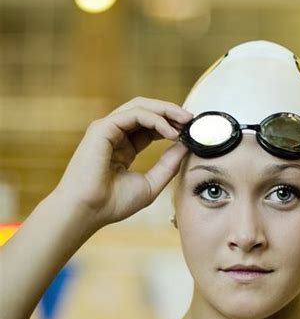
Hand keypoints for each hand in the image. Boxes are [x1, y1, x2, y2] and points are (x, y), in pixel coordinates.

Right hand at [54, 96, 192, 229]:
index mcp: (123, 147)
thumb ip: (168, 165)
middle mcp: (114, 134)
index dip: (171, 124)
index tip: (192, 131)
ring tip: (185, 121)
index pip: (150, 126)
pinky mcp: (102, 128)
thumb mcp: (152, 183)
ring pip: (140, 107)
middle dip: (171, 112)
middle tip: (192, 119)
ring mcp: (106, 129)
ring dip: (166, 110)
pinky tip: (171, 133)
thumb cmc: (113, 203)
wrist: (89, 212)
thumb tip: (186, 146)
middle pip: (146, 111)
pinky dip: (155, 120)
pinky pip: (134, 114)